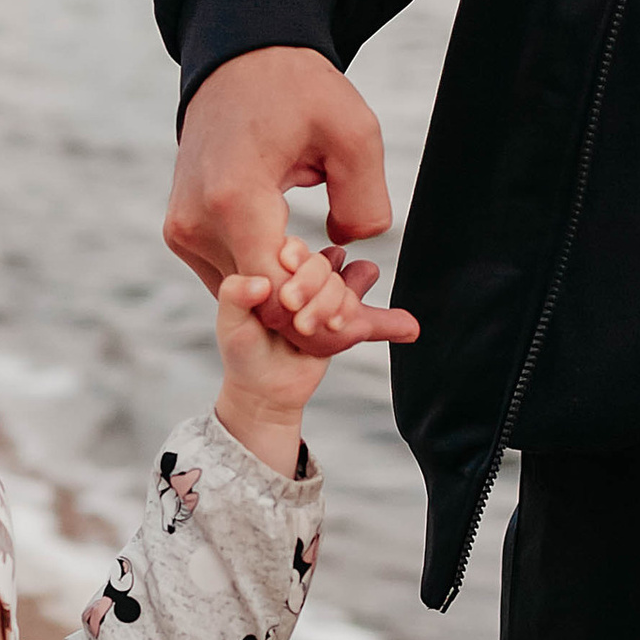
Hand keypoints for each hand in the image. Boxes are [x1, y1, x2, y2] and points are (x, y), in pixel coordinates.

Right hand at [163, 48, 391, 295]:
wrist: (238, 63)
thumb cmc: (298, 90)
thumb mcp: (353, 133)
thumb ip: (363, 202)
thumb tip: (349, 249)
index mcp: (233, 199)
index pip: (274, 292)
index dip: (320, 312)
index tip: (359, 309)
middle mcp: (195, 222)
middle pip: (258, 302)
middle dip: (312, 312)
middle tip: (362, 306)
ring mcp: (183, 230)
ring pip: (244, 295)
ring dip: (290, 299)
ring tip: (337, 280)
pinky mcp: (182, 232)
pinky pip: (231, 275)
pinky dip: (268, 282)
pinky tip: (304, 264)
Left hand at [212, 236, 418, 473]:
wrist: (266, 391)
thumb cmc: (244, 354)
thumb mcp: (230, 326)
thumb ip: (234, 297)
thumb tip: (261, 281)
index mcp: (277, 267)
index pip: (297, 248)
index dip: (298, 264)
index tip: (286, 296)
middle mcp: (306, 276)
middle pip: (329, 261)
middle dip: (319, 293)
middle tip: (299, 325)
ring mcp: (331, 296)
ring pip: (355, 279)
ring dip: (343, 305)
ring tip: (329, 331)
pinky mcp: (350, 322)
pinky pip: (378, 315)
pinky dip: (393, 322)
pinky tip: (409, 329)